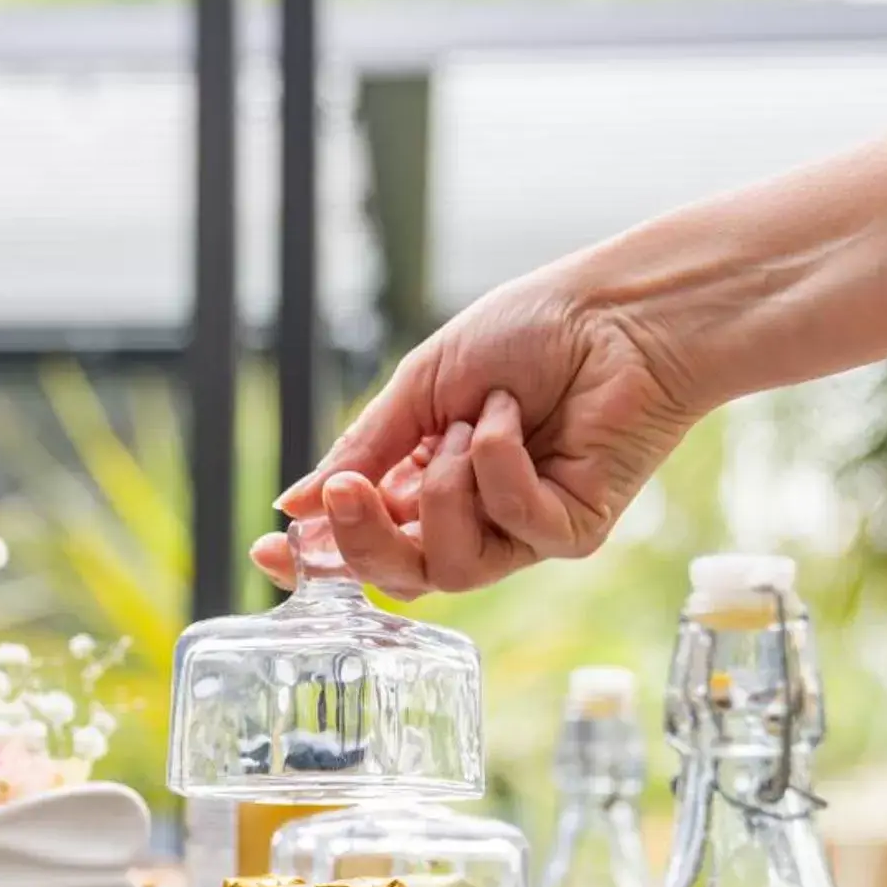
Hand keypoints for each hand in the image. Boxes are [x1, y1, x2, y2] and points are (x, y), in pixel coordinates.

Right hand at [251, 259, 704, 596]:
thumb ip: (364, 448)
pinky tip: (516, 417)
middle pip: (400, 575)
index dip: (316, 556)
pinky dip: (500, 466)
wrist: (615, 312)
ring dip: (446, 489)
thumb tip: (296, 505)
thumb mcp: (422, 385)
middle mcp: (471, 516)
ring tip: (471, 423)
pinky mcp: (572, 532)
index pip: (362, 541)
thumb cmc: (530, 332)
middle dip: (363, 540)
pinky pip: (513, 525)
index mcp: (425, 481)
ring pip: (452, 568)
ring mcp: (522, 531)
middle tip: (347, 493)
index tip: (271, 548)